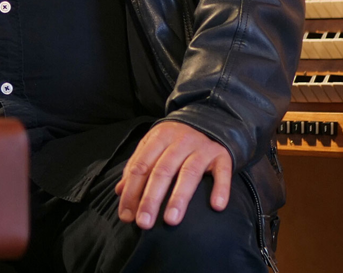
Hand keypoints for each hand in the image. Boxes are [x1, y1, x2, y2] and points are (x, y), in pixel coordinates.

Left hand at [115, 121, 231, 229]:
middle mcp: (180, 140)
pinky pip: (222, 172)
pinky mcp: (222, 155)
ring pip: (189, 173)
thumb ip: (137, 166)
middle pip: (162, 171)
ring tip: (171, 220)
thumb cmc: (175, 140)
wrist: (209, 120)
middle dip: (151, 198)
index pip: (141, 166)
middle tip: (144, 223)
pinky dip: (220, 188)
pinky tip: (216, 206)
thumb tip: (120, 191)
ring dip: (179, 197)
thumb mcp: (153, 145)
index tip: (127, 215)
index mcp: (159, 137)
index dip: (132, 191)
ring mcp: (202, 147)